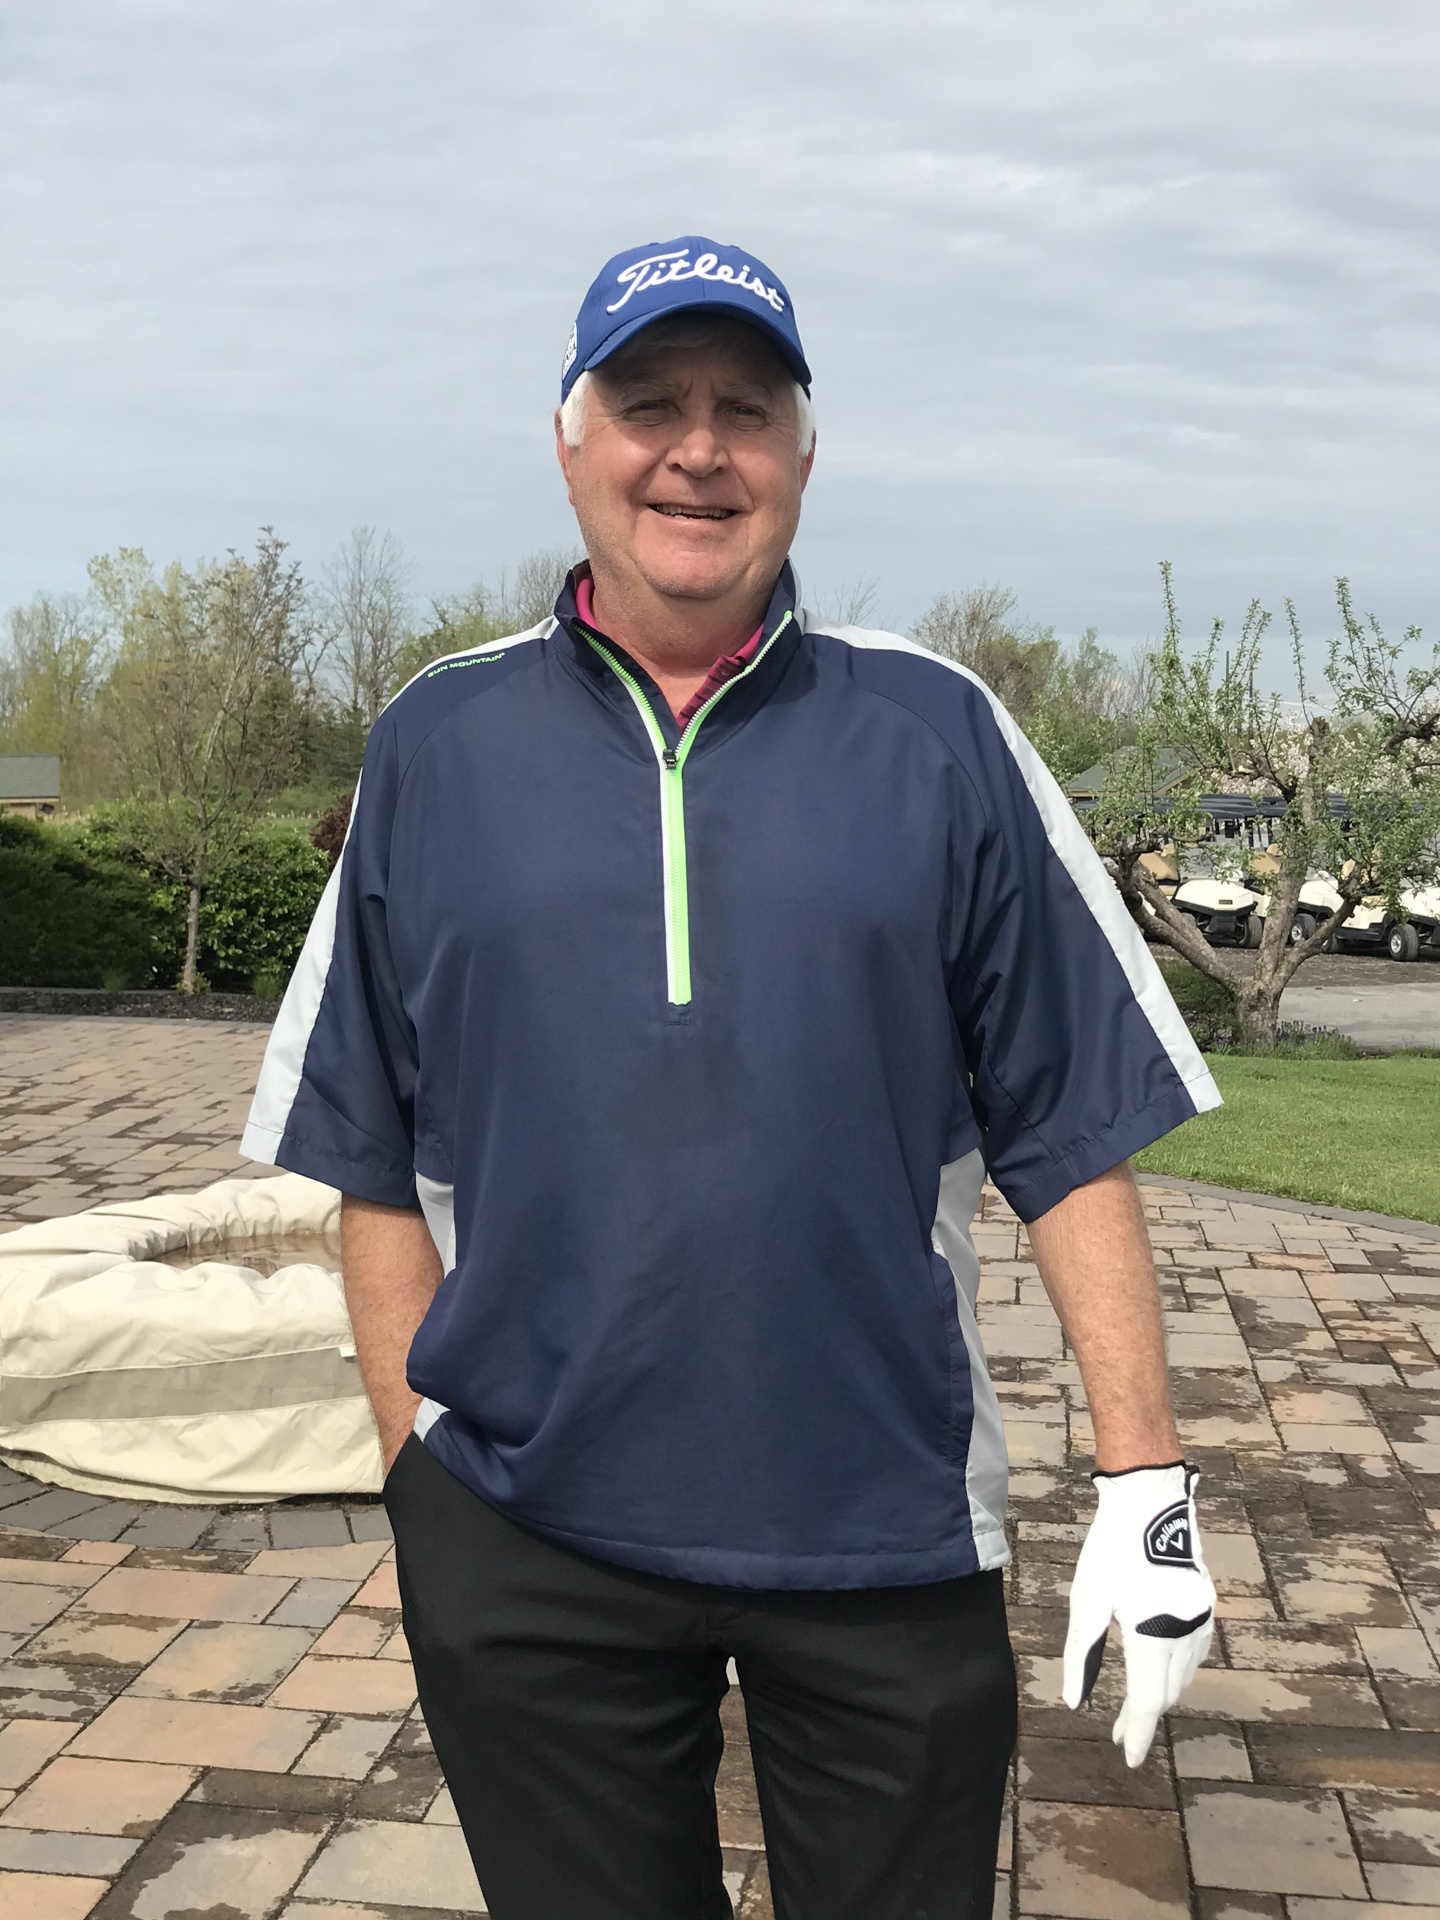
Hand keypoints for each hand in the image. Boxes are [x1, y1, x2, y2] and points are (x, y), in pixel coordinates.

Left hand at [1061, 1462, 1214, 1765]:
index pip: (1149, 1702)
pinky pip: (1192, 1651)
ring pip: (1183, 1674)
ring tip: (1136, 1706)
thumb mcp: (1088, 1601)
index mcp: (1153, 1635)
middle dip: (1144, 1715)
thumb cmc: (1112, 1549)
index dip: (1139, 1733)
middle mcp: (1185, 1632)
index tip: (1130, 1760)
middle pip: (1167, 1692)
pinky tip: (1158, 1667)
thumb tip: (1075, 1700)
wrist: (1152, 1500)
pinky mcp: (1204, 1603)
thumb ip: (1083, 1653)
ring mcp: (1200, 1618)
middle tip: (1121, 1732)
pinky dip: (1175, 1668)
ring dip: (1161, 1693)